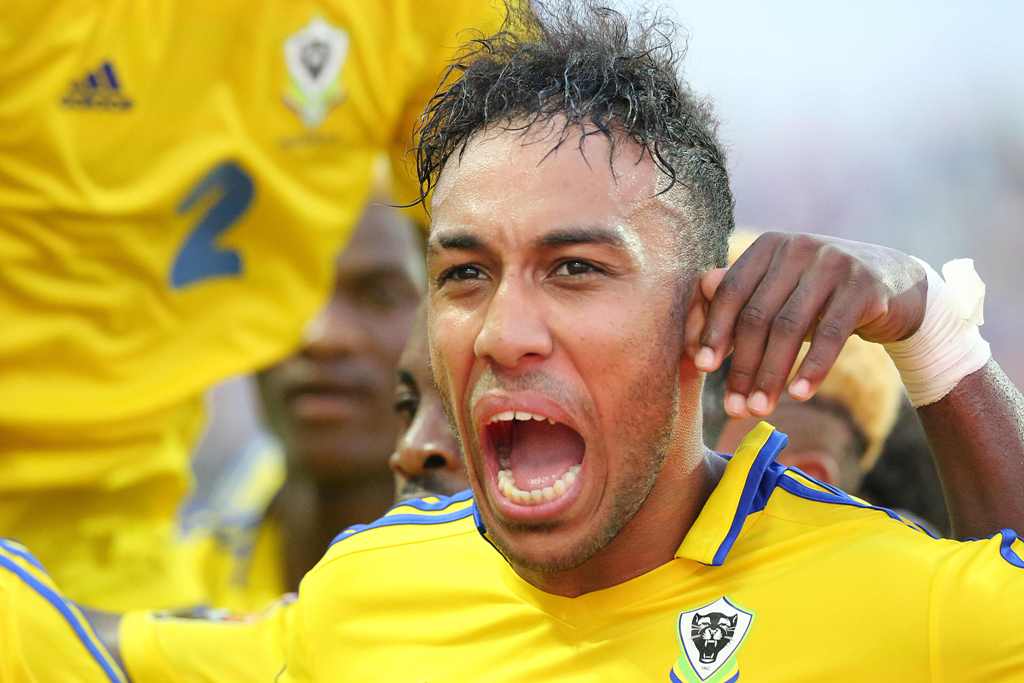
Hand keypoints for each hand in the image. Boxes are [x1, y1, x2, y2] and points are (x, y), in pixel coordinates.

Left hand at [684, 232, 927, 417]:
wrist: (896, 284)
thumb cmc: (820, 295)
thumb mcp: (779, 293)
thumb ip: (739, 302)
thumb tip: (692, 326)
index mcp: (768, 247)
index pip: (731, 292)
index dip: (714, 330)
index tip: (702, 368)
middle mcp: (797, 248)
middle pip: (758, 315)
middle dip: (742, 365)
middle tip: (735, 407)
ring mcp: (833, 263)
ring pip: (789, 328)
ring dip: (771, 374)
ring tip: (759, 409)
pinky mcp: (864, 286)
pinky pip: (832, 334)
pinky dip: (812, 367)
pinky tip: (799, 395)